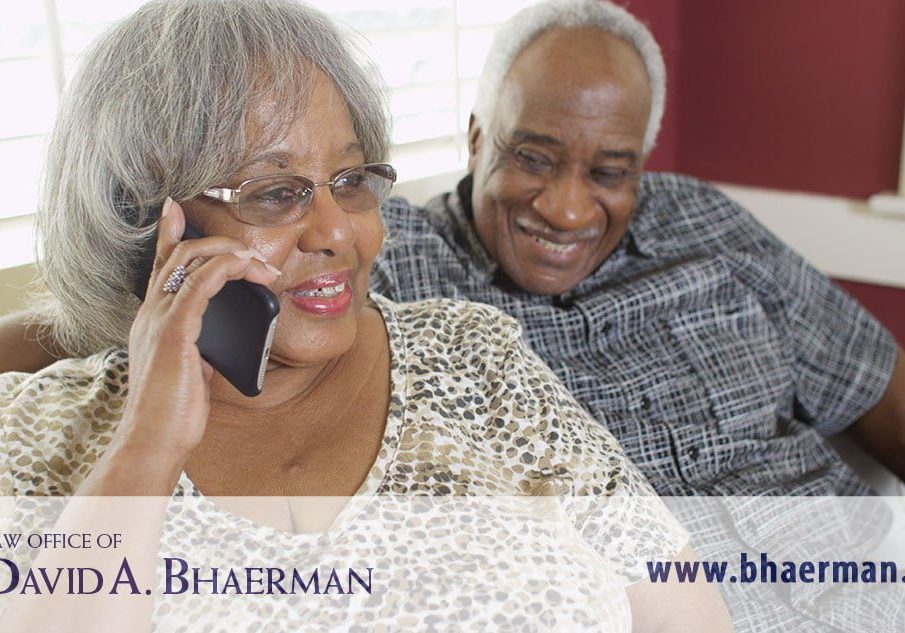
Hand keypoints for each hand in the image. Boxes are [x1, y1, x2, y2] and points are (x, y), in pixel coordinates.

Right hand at [112, 198, 280, 476]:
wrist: (155, 440)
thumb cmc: (173, 412)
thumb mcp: (192, 370)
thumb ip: (202, 346)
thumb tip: (228, 339)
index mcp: (152, 319)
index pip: (160, 265)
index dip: (169, 233)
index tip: (177, 208)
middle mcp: (150, 312)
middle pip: (179, 253)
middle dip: (220, 242)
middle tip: (257, 257)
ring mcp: (158, 319)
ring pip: (192, 260)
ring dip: (233, 254)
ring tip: (263, 268)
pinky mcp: (174, 332)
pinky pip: (201, 283)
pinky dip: (228, 269)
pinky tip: (251, 270)